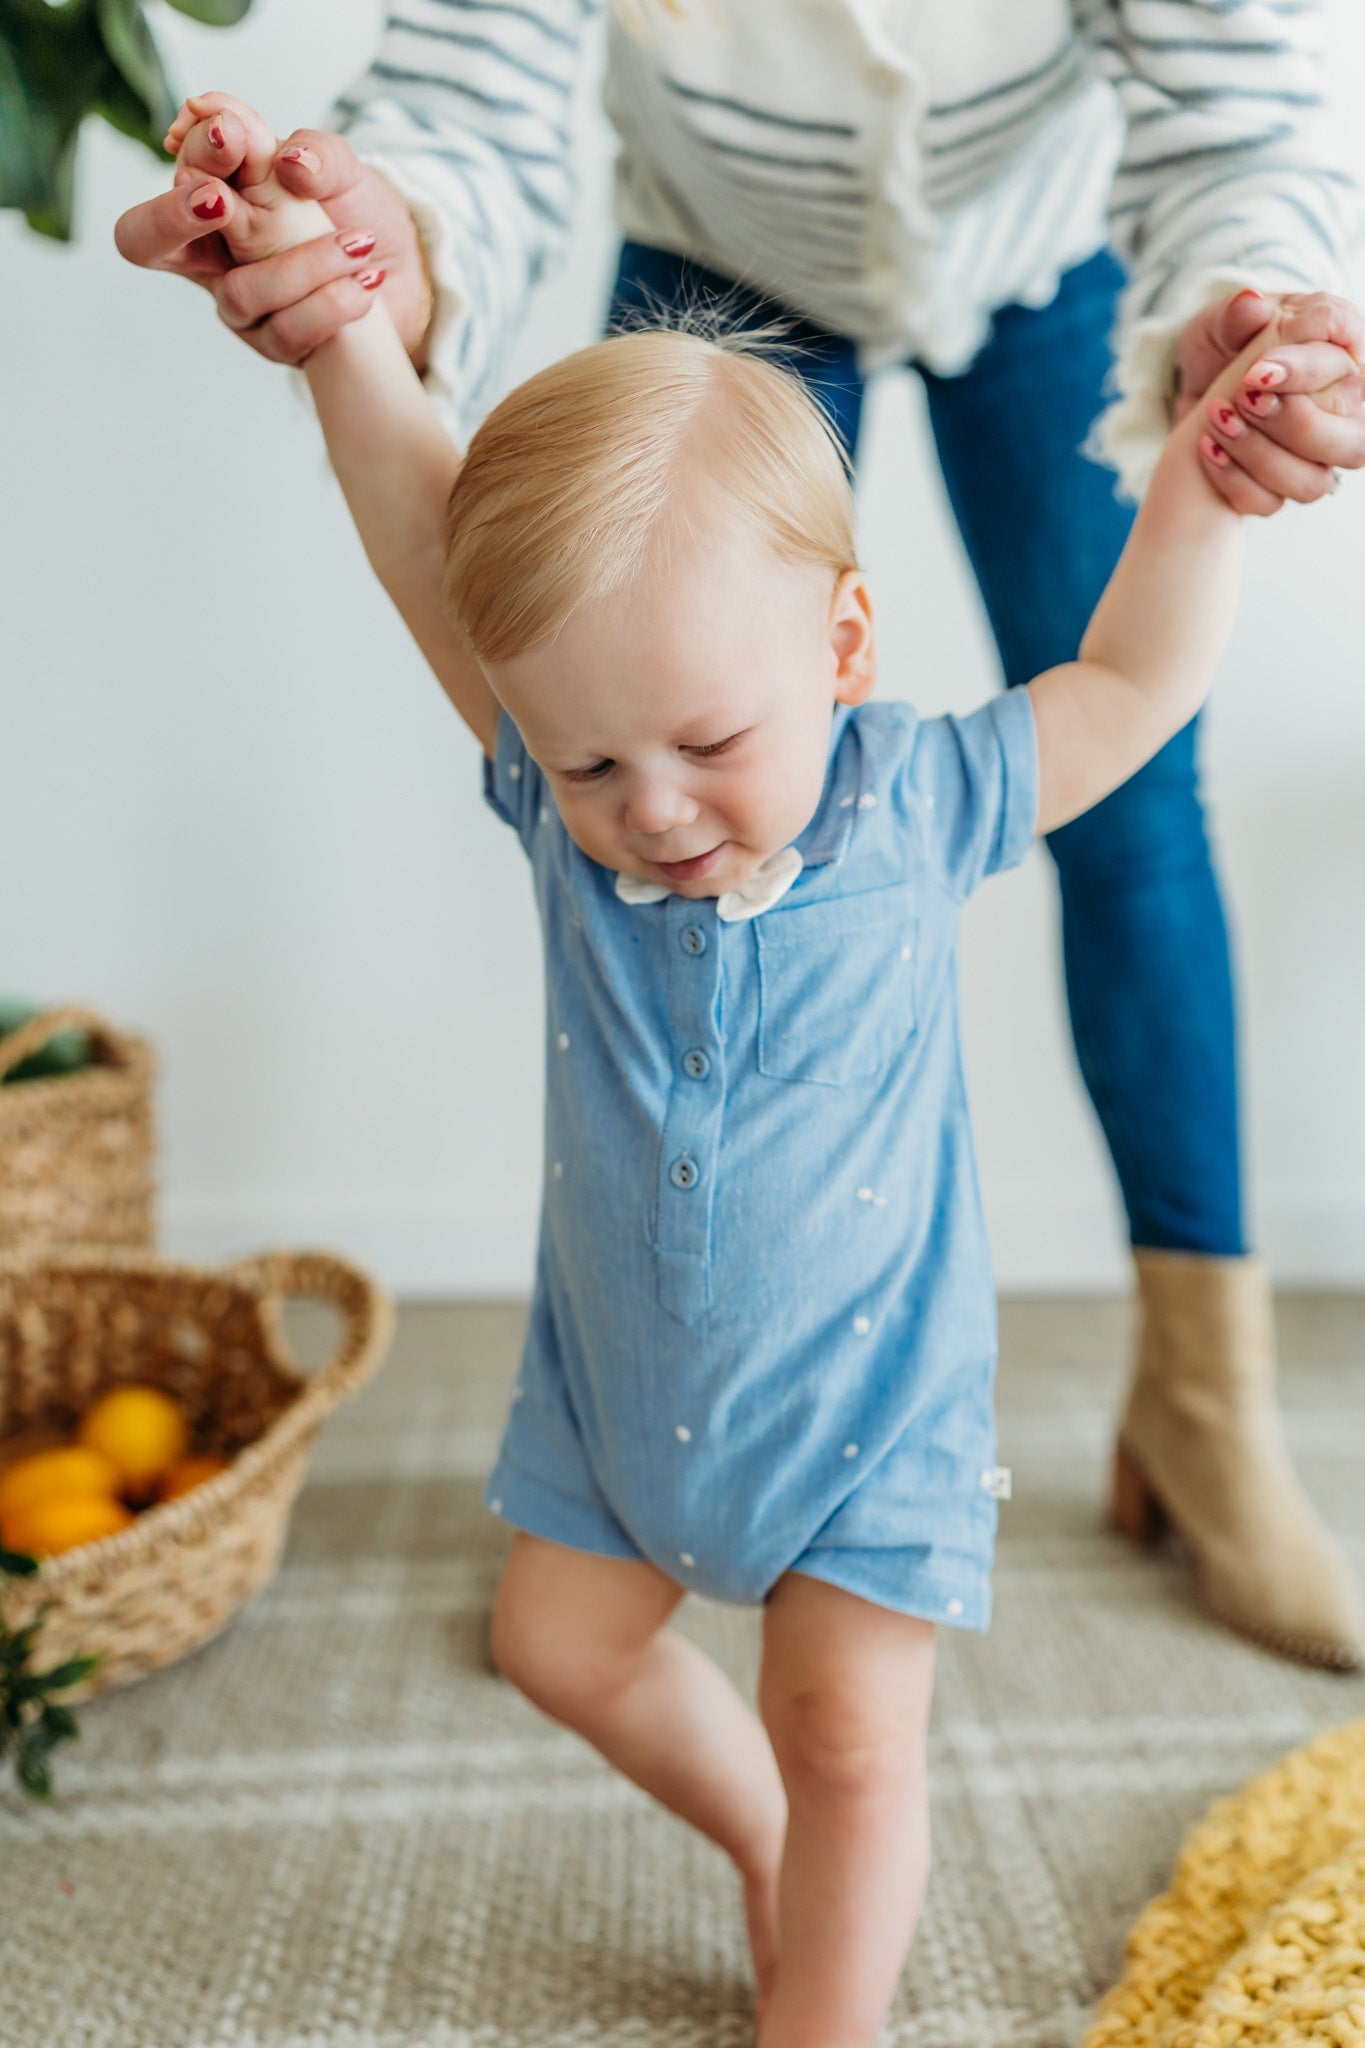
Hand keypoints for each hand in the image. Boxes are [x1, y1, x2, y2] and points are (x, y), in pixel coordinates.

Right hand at [114, 93, 430, 366]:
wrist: (405, 273)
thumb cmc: (355, 214)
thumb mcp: (341, 170)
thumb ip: (313, 151)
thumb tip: (288, 157)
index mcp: (214, 196)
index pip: (174, 172)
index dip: (195, 152)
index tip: (231, 135)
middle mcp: (209, 254)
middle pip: (140, 241)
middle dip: (171, 215)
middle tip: (218, 198)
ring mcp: (239, 306)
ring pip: (239, 292)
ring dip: (302, 265)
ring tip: (358, 244)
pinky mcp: (276, 343)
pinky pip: (287, 333)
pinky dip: (330, 305)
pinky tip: (366, 281)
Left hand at [1174, 289, 1364, 515]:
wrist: (1196, 391)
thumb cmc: (1222, 346)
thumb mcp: (1221, 322)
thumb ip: (1236, 316)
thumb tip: (1249, 304)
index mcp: (1343, 350)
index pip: (1347, 363)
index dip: (1304, 371)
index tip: (1254, 372)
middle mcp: (1346, 408)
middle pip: (1353, 439)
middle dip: (1290, 422)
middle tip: (1241, 396)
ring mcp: (1320, 456)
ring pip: (1315, 481)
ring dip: (1260, 455)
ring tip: (1216, 419)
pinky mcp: (1286, 486)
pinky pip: (1271, 502)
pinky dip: (1235, 481)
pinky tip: (1207, 450)